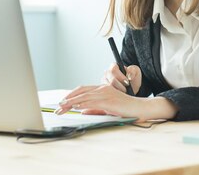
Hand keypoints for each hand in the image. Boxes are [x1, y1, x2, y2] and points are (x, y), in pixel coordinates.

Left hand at [55, 84, 177, 121]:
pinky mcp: (107, 100)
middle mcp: (102, 88)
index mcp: (102, 89)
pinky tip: (73, 107)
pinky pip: (91, 101)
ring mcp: (105, 93)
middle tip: (58, 107)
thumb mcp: (107, 109)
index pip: (83, 90)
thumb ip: (95, 109)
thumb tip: (81, 111)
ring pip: (83, 96)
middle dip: (67, 99)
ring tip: (61, 108)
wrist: (140, 108)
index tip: (62, 103)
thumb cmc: (126, 110)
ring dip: (71, 103)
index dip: (71, 96)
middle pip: (80, 91)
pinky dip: (81, 104)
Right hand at [102, 63, 141, 94]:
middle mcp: (107, 73)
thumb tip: (129, 76)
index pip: (113, 70)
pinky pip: (107, 93)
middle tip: (126, 90)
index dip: (120, 77)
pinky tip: (120, 95)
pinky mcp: (104, 90)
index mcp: (114, 66)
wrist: (131, 88)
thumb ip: (132, 71)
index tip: (127, 83)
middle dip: (120, 86)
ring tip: (124, 92)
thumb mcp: (136, 72)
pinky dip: (114, 95)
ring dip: (117, 91)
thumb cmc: (132, 78)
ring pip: (108, 88)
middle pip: (111, 80)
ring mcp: (104, 82)